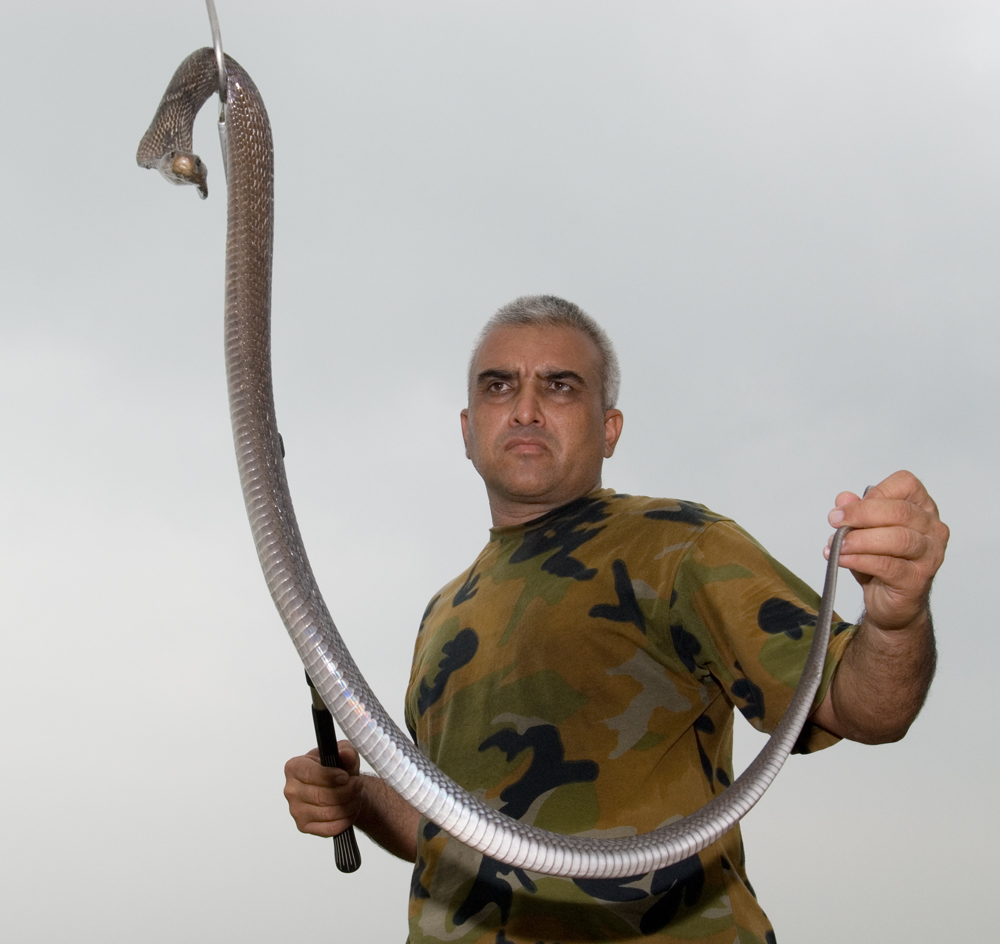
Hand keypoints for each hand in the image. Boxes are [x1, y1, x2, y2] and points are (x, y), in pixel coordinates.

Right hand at [283, 743, 364, 837]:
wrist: (340, 788)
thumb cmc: (338, 768)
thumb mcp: (345, 753)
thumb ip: (346, 751)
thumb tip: (345, 754)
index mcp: (294, 767)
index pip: (310, 774)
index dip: (331, 776)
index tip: (346, 776)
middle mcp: (291, 789)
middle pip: (321, 795)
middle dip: (346, 791)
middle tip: (358, 785)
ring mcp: (296, 810)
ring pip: (327, 813)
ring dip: (349, 805)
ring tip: (357, 796)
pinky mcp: (304, 826)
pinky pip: (328, 829)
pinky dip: (345, 820)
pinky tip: (351, 810)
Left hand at [825, 470, 948, 631]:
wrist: (891, 602)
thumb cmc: (881, 560)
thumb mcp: (863, 531)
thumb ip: (855, 512)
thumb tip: (844, 498)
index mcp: (922, 508)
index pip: (906, 484)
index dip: (875, 492)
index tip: (848, 507)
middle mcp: (932, 529)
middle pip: (900, 511)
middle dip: (860, 514)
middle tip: (834, 520)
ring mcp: (929, 555)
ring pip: (897, 538)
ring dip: (859, 540)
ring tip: (836, 545)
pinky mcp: (917, 579)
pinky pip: (887, 565)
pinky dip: (859, 560)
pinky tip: (842, 559)